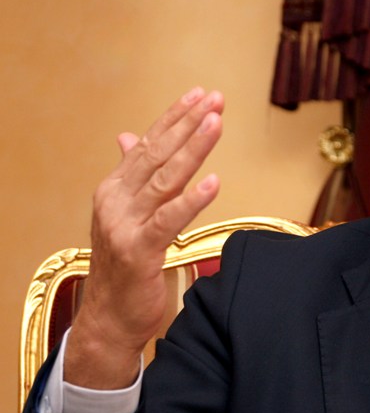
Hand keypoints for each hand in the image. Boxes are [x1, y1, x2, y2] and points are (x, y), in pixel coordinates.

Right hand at [64, 87, 223, 388]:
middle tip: (215, 100)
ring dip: (193, 149)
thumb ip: (131, 176)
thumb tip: (128, 137)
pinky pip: (169, 220)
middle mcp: (115, 200)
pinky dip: (192, 200)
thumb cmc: (125, 265)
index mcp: (115, 188)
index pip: (148, 144)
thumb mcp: (126, 214)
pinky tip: (214, 182)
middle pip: (157, 154)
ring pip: (165, 179)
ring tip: (216, 124)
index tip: (200, 95)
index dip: (175, 118)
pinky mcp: (139, 251)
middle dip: (188, 124)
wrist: (110, 317)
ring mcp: (124, 225)